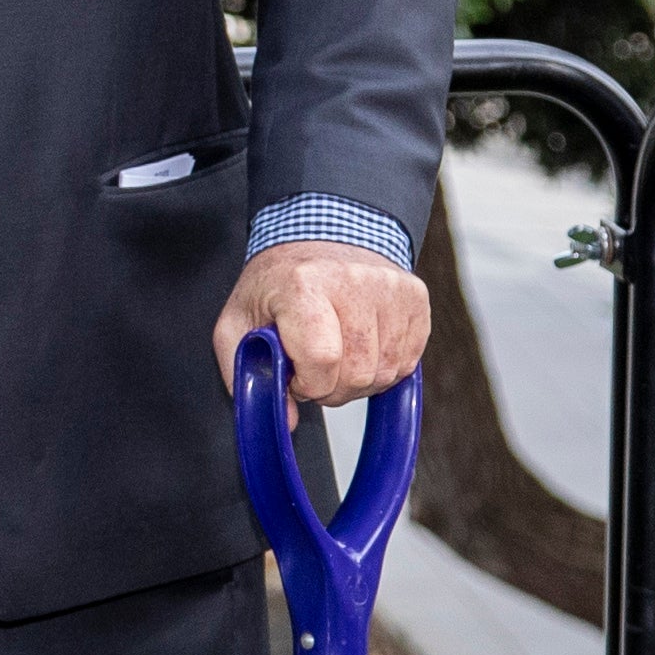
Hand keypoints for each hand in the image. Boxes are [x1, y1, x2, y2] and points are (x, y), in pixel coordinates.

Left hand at [213, 240, 429, 409]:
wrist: (320, 232)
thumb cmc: (278, 283)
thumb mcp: (238, 323)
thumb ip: (247, 375)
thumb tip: (283, 421)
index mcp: (304, 285)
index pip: (323, 359)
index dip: (308, 384)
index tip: (296, 375)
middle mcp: (355, 281)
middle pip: (358, 373)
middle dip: (332, 387)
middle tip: (315, 367)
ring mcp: (391, 287)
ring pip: (386, 372)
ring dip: (358, 380)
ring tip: (338, 354)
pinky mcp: (416, 297)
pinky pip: (407, 361)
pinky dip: (383, 367)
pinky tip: (361, 347)